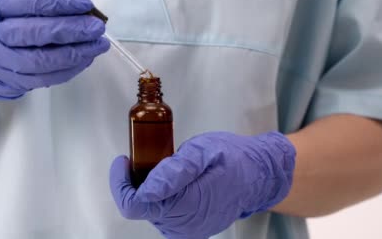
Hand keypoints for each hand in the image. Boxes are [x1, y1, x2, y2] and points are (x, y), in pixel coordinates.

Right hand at [0, 0, 108, 104]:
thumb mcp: (9, 3)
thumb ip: (42, 1)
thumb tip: (82, 0)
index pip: (30, 3)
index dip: (60, 2)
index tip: (86, 2)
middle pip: (35, 32)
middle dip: (71, 29)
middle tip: (97, 27)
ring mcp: (1, 62)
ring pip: (42, 60)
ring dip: (75, 53)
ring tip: (98, 44)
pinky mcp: (13, 82)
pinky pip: (45, 78)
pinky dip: (69, 69)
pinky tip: (86, 59)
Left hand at [109, 131, 295, 238]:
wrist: (260, 175)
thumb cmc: (234, 159)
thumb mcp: (203, 152)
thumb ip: (174, 170)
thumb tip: (148, 187)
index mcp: (183, 206)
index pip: (133, 205)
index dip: (120, 182)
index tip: (124, 161)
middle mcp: (182, 225)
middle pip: (140, 206)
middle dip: (138, 181)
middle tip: (151, 157)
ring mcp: (186, 230)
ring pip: (150, 210)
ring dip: (150, 189)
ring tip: (168, 168)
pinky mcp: (189, 229)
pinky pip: (163, 214)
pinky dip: (162, 197)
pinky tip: (175, 182)